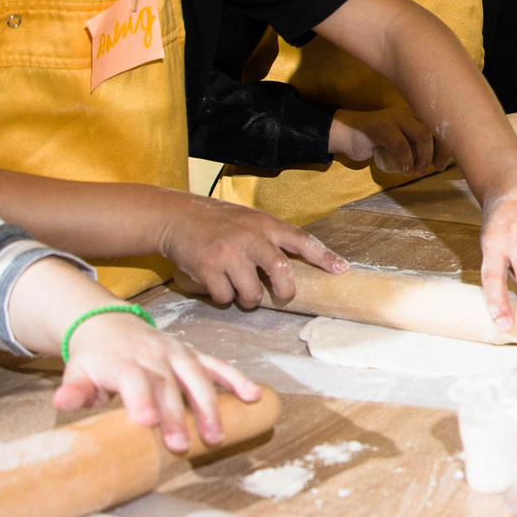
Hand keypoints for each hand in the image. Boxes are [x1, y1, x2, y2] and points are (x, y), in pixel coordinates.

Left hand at [58, 310, 265, 453]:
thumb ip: (75, 389)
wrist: (109, 323)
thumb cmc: (95, 358)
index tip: (146, 422)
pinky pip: (217, 366)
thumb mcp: (77, 372)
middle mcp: (153, 355)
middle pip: (167, 385)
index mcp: (122, 361)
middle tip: (181, 445)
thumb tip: (63, 402)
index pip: (132, 378)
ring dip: (208, 406)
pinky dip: (236, 380)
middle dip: (176, 415)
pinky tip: (253, 397)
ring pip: (196, 377)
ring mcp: (176, 354)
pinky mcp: (192, 355)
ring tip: (215, 436)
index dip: (140, 398)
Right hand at [155, 193, 348, 307]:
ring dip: (249, 299)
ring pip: (252, 292)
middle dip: (285, 290)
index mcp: (264, 224)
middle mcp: (250, 237)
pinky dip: (223, 298)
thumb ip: (268, 238)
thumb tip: (290, 266)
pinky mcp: (208, 268)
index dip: (323, 256)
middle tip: (283, 296)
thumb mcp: (247, 220)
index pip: (301, 239)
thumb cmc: (215, 222)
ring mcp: (229, 253)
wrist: (175, 217)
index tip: (341, 269)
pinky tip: (217, 285)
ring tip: (241, 291)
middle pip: (281, 271)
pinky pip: (225, 297)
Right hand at [326, 104, 440, 176]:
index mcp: (417, 113)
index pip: (442, 126)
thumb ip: (418, 144)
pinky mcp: (382, 127)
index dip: (448, 146)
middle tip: (437, 168)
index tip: (445, 163)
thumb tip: (442, 160)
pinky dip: (406, 160)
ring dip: (424, 158)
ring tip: (419, 171)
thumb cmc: (380, 139)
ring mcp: (396, 118)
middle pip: (436, 130)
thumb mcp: (403, 139)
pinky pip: (401, 145)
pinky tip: (405, 170)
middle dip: (440, 152)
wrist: (348, 133)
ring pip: (422, 136)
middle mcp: (410, 112)